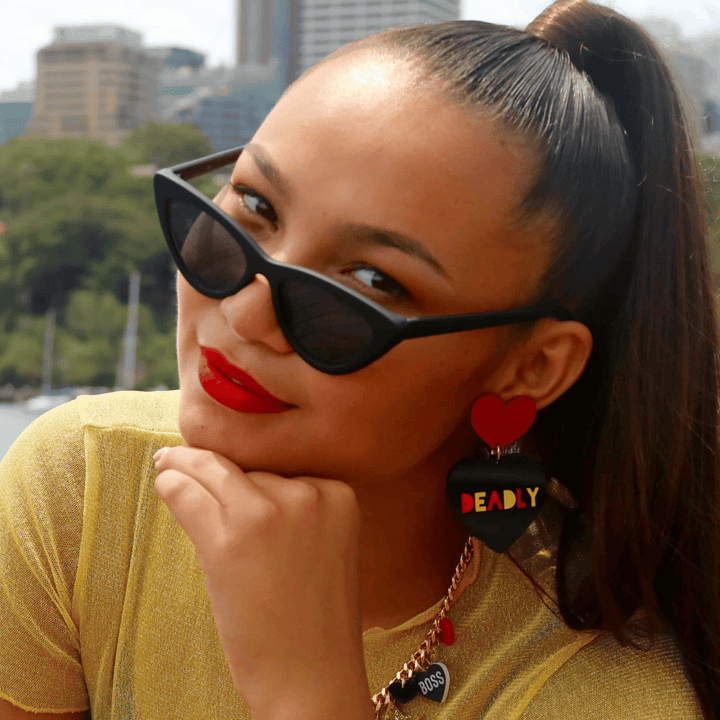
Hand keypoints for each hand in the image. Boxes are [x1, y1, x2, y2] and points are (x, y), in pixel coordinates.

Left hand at [153, 446, 374, 719]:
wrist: (314, 679)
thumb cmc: (316, 619)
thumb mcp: (325, 546)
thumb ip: (296, 509)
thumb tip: (236, 475)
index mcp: (339, 494)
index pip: (281, 466)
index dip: (248, 471)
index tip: (225, 467)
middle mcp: (308, 495)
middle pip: (249, 466)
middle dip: (215, 467)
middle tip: (181, 456)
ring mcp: (268, 514)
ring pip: (213, 469)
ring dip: (184, 464)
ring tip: (166, 463)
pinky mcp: (229, 540)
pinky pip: (187, 493)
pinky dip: (170, 485)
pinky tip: (162, 482)